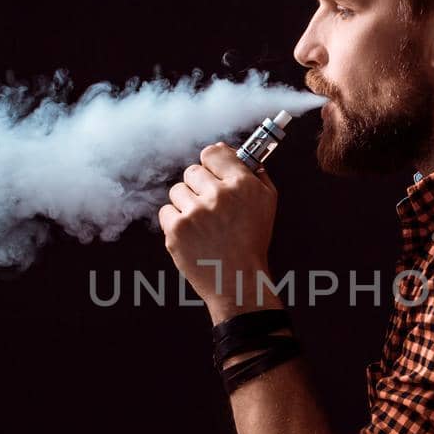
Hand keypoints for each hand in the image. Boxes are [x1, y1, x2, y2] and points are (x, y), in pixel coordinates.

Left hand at [158, 142, 282, 322]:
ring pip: (177, 190)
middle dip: (199, 186)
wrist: (237, 280)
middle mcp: (218, 195)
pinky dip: (176, 221)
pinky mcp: (176, 230)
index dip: (212, 163)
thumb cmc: (252, 243)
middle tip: (210, 206)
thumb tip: (239, 155)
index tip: (213, 171)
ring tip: (202, 223)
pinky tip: (192, 233)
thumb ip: (255, 174)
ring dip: (186, 203)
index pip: (213, 152)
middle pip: (192, 171)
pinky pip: (166, 210)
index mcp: (242, 185)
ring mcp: (195, 213)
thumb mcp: (267, 203)